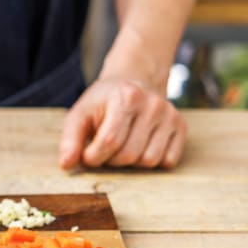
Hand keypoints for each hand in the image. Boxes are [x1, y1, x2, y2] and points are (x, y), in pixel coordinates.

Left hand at [59, 78, 186, 169]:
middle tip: (106, 149)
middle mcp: (153, 105)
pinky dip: (152, 162)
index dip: (94, 157)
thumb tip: (66, 165)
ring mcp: (170, 116)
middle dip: (111, 160)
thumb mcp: (80, 114)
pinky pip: (168, 161)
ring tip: (123, 146)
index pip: (109, 141)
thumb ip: (70, 139)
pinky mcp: (181, 127)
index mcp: (127, 97)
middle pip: (129, 155)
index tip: (88, 155)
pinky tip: (141, 146)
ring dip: (131, 163)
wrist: (135, 82)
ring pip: (149, 161)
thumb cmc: (104, 103)